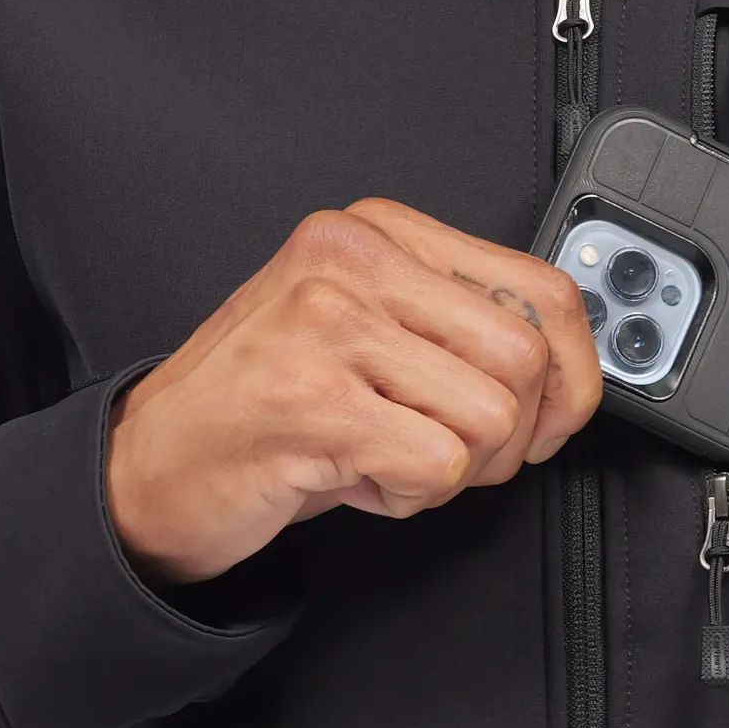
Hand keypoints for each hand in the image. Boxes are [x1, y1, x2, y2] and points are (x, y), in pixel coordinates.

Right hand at [105, 198, 603, 585]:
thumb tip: (571, 366)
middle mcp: (350, 260)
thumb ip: (456, 320)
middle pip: (525, 358)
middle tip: (458, 454)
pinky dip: (410, 497)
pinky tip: (357, 480)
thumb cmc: (271, 398)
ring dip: (457, 470)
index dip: (574, 372)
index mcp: (375, 229)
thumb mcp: (366, 326)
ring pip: (490, 417)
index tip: (554, 418)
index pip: (539, 288)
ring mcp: (327, 325)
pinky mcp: (313, 401)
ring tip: (390, 458)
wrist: (154, 463)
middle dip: (513, 435)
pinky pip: (437, 468)